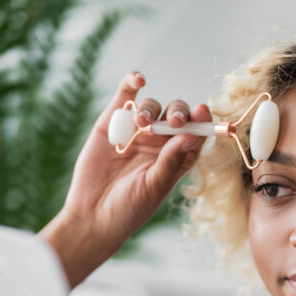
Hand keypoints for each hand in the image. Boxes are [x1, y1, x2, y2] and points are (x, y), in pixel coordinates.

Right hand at [42, 71, 209, 285]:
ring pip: (152, 107)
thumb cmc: (129, 209)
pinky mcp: (111, 123)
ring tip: (141, 122)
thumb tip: (191, 136)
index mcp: (178, 158)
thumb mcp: (154, 187)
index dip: (202, 121)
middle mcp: (160, 142)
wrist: (92, 217)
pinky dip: (131, 83)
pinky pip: (125, 97)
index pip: (196, 133)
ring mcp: (136, 131)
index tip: (203, 112)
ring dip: (151, 109)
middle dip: (178, 113)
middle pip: (177, 116)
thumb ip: (171, 161)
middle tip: (174, 121)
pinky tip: (138, 78)